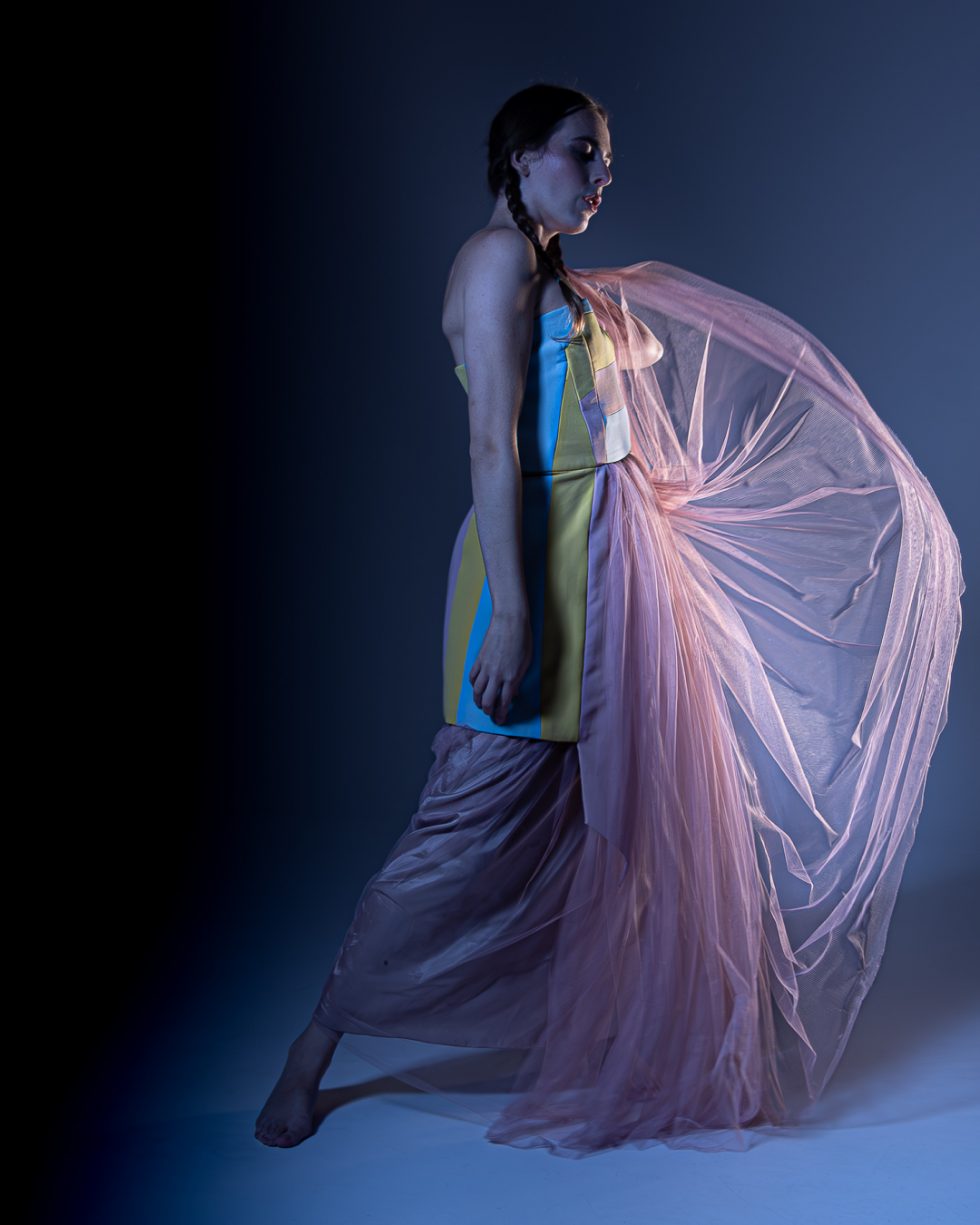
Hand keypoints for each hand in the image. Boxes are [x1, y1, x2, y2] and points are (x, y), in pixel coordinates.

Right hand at [469, 609, 532, 724]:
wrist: (509, 620)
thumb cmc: (523, 639)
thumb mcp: (526, 662)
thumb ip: (518, 680)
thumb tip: (513, 693)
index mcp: (511, 677)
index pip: (503, 703)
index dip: (501, 715)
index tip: (501, 720)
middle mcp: (497, 675)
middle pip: (487, 701)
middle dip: (488, 712)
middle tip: (491, 715)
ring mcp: (486, 667)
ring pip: (476, 691)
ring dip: (478, 701)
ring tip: (481, 705)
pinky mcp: (479, 659)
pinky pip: (472, 677)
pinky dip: (473, 685)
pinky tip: (476, 688)